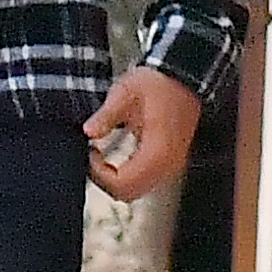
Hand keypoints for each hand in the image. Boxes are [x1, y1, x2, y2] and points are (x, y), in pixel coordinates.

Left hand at [83, 66, 201, 202]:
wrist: (183, 77)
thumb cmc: (157, 83)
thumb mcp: (125, 92)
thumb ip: (106, 115)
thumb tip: (88, 131)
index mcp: (158, 151)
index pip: (124, 184)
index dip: (100, 174)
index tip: (90, 152)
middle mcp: (168, 165)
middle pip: (129, 194)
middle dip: (104, 180)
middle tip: (91, 156)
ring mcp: (171, 165)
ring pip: (137, 191)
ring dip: (114, 179)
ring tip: (99, 155)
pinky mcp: (169, 162)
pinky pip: (144, 181)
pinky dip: (125, 175)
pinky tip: (112, 156)